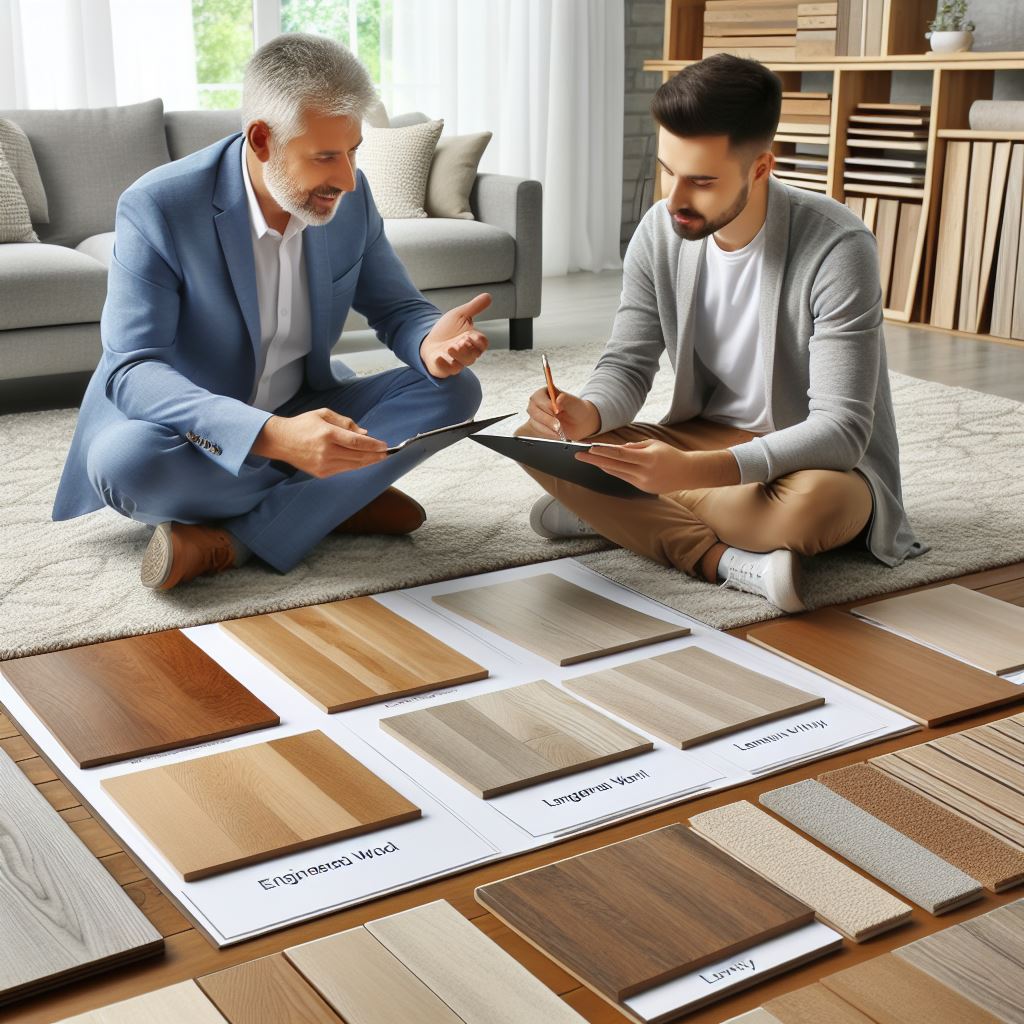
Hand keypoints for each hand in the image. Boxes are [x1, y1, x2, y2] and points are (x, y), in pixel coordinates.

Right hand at [250, 408, 387, 477]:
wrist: (281, 441)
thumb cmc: (303, 425)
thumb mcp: (324, 414)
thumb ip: (346, 423)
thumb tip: (364, 433)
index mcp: (327, 434)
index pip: (357, 442)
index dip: (373, 445)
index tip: (384, 445)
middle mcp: (326, 451)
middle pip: (358, 456)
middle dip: (375, 456)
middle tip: (387, 454)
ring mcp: (324, 464)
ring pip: (353, 465)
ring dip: (368, 462)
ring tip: (379, 458)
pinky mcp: (321, 473)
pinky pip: (344, 470)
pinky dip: (356, 466)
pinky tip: (363, 461)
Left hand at [420, 293, 490, 377]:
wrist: (428, 339)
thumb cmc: (446, 330)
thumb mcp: (460, 314)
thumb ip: (474, 307)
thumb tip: (488, 296)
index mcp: (472, 341)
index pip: (482, 343)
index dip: (479, 340)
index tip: (472, 335)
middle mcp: (466, 354)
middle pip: (473, 355)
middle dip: (467, 349)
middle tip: (461, 341)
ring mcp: (455, 362)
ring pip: (462, 364)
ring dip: (458, 356)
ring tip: (450, 347)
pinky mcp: (443, 369)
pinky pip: (446, 371)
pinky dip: (443, 365)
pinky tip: (439, 357)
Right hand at [525, 387, 601, 440]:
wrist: (580, 422)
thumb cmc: (576, 409)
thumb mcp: (574, 402)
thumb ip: (566, 399)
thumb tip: (558, 399)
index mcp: (544, 393)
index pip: (538, 398)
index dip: (546, 405)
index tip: (557, 411)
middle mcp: (537, 404)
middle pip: (533, 411)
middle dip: (547, 420)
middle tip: (558, 425)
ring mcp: (535, 416)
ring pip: (534, 423)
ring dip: (547, 429)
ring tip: (560, 431)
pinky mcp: (537, 427)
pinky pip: (536, 432)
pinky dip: (547, 435)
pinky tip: (557, 434)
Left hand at [575, 440, 740, 493]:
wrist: (687, 473)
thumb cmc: (670, 454)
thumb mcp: (653, 444)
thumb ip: (634, 447)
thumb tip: (616, 449)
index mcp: (647, 459)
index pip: (620, 455)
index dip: (603, 452)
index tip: (589, 448)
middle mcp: (643, 473)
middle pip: (613, 466)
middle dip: (594, 460)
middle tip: (578, 455)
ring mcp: (642, 483)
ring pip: (616, 473)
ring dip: (601, 465)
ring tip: (587, 458)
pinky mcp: (643, 489)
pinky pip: (623, 478)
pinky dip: (613, 471)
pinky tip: (603, 466)